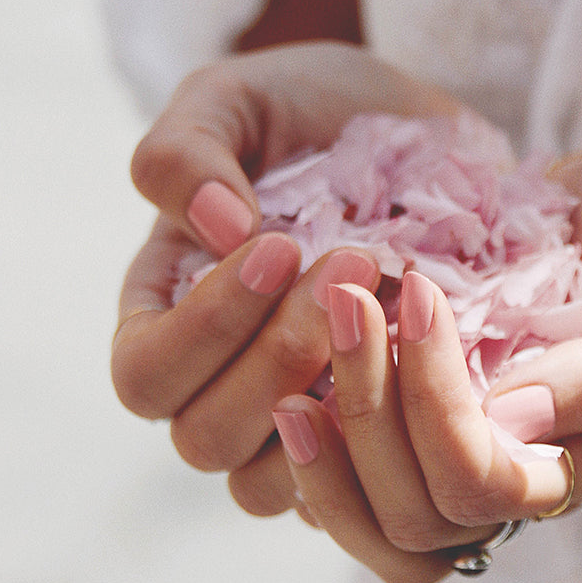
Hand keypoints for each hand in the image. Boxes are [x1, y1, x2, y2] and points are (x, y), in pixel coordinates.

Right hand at [112, 43, 459, 514]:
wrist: (407, 128)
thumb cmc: (306, 110)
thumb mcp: (236, 99)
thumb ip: (187, 149)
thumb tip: (214, 229)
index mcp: (167, 311)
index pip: (146, 374)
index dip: (204, 329)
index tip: (278, 247)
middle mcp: (220, 379)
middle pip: (208, 438)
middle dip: (280, 356)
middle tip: (352, 263)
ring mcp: (297, 413)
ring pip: (279, 483)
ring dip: (339, 399)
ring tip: (395, 301)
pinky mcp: (368, 423)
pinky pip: (366, 483)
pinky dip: (397, 431)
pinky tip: (435, 351)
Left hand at [272, 126, 581, 582]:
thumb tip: (509, 427)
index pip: (488, 487)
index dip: (434, 407)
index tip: (417, 295)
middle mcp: (533, 470)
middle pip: (422, 518)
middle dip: (368, 416)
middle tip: (343, 304)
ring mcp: (482, 444)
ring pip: (383, 514)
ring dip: (332, 437)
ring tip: (301, 344)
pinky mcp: (442, 412)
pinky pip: (367, 463)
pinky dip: (326, 426)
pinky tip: (299, 362)